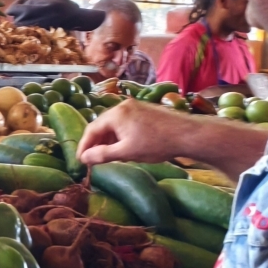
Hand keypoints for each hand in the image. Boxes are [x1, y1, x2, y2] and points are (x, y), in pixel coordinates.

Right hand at [78, 99, 213, 166]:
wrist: (187, 134)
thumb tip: (84, 158)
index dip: (84, 146)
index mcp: (115, 114)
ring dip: (108, 140)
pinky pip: (124, 122)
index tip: (80, 161)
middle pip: (101, 125)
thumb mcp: (127, 152)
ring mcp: (135, 107)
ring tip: (107, 156)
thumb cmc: (156, 144)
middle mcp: (122, 106)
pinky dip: (119, 135)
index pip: (91, 129)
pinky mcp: (144, 111)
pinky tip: (123, 147)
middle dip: (95, 143)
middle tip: (92, 160)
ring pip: (113, 124)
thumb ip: (102, 155)